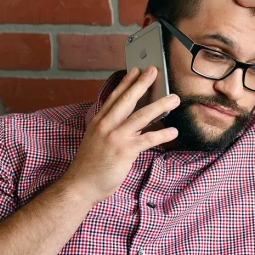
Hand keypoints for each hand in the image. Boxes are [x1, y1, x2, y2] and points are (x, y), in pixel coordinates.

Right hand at [61, 66, 180, 204]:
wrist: (81, 185)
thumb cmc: (91, 165)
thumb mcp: (98, 141)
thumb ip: (113, 130)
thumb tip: (133, 123)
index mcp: (99, 121)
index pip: (114, 97)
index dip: (126, 83)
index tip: (135, 70)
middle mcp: (106, 125)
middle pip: (127, 100)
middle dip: (142, 84)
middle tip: (154, 71)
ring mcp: (115, 137)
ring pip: (141, 116)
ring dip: (160, 106)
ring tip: (174, 98)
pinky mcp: (125, 151)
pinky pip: (148, 139)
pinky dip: (162, 134)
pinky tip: (174, 131)